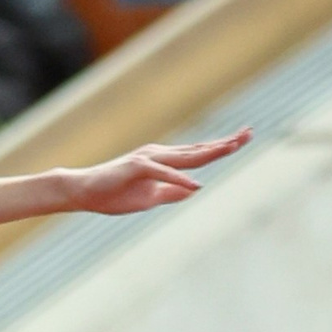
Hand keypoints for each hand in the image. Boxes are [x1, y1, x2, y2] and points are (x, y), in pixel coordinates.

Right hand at [57, 131, 248, 216]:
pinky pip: (163, 174)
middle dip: (225, 143)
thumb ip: (171, 192)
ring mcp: (148, 159)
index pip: (198, 153)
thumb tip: (192, 190)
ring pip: (186, 156)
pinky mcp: (136, 168)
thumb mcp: (150, 197)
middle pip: (199, 149)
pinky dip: (180, 180)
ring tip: (232, 148)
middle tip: (249, 133)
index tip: (242, 140)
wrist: (83, 191)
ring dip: (210, 152)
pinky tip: (196, 185)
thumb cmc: (113, 194)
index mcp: (164, 161)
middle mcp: (159, 154)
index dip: (222, 147)